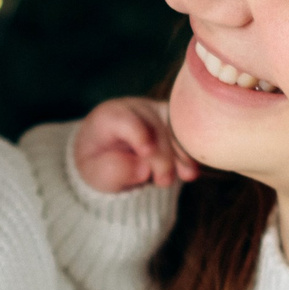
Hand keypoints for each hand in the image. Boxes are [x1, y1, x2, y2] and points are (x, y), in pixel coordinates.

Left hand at [71, 96, 198, 194]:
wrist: (109, 157)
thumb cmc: (99, 163)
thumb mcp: (96, 173)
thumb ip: (114, 171)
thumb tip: (143, 170)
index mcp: (108, 116)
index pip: (126, 120)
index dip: (139, 135)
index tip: (147, 153)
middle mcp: (134, 108)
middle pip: (155, 126)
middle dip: (163, 155)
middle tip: (163, 181)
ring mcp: (155, 111)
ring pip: (175, 126)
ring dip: (182, 153)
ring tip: (185, 176)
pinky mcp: (173, 120)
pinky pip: (187, 130)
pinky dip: (190, 151)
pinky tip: (192, 169)